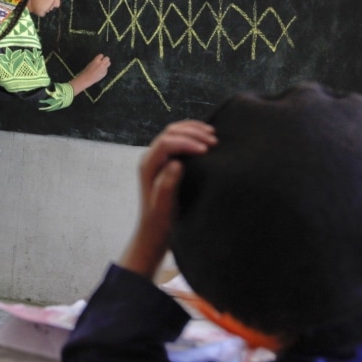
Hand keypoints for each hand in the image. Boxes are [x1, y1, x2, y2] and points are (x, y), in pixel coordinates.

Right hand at [69, 54, 110, 94]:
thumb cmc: (86, 71)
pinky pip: (106, 69)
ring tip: (103, 66)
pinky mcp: (104, 73)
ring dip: (106, 64)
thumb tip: (100, 60)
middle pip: (107, 58)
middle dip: (105, 59)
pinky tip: (100, 72)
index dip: (100, 57)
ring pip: (109, 63)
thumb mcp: (90, 64)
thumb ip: (96, 61)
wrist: (86, 79)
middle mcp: (100, 64)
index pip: (101, 55)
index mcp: (96, 61)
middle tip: (103, 62)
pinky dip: (104, 70)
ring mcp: (103, 69)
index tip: (99, 59)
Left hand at [119, 120, 216, 278]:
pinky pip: (178, 139)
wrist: (155, 231)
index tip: (206, 150)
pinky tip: (207, 137)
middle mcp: (150, 157)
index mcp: (148, 166)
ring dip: (193, 130)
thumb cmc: (160, 221)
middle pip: (170, 133)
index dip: (186, 143)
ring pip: (174, 132)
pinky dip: (192, 134)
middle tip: (213, 142)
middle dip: (192, 133)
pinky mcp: (167, 160)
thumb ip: (167, 185)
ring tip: (213, 136)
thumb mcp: (164, 206)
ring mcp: (158, 157)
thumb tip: (176, 163)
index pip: (166, 143)